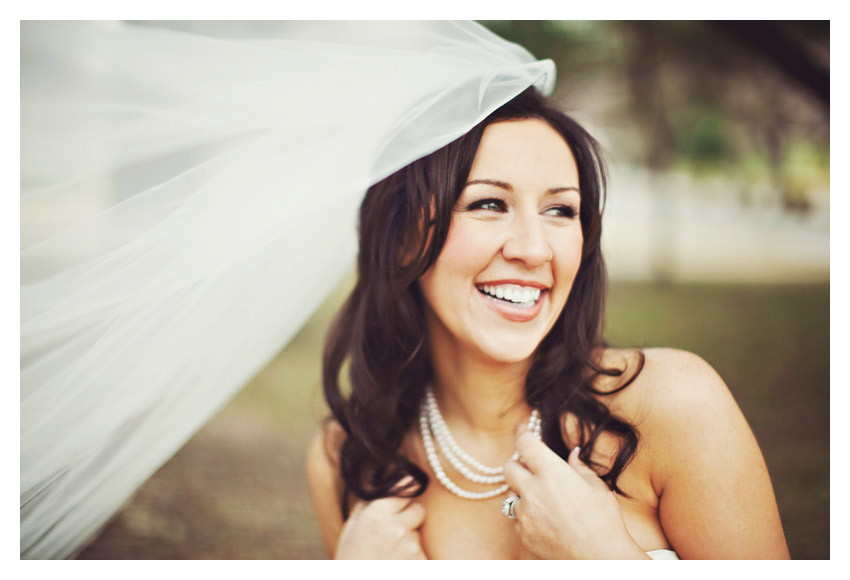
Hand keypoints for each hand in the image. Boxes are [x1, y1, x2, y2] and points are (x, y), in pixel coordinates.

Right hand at [334, 490, 426, 559]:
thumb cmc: (352, 557)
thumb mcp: (353, 525)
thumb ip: (369, 501)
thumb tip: (382, 481)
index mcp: (378, 513)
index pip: (405, 489)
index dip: (405, 493)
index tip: (405, 492)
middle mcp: (397, 527)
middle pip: (419, 510)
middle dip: (411, 517)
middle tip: (395, 531)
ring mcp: (411, 547)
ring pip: (419, 534)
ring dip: (410, 540)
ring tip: (390, 554)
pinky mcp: (421, 563)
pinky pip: (422, 553)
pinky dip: (413, 558)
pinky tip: (396, 564)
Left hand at [501, 431, 646, 558]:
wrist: (600, 560)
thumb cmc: (605, 522)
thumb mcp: (597, 488)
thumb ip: (579, 467)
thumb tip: (572, 454)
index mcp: (552, 474)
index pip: (525, 444)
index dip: (521, 431)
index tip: (522, 427)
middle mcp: (533, 492)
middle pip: (508, 467)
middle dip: (517, 464)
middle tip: (532, 467)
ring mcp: (525, 515)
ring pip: (511, 494)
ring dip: (522, 492)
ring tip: (545, 499)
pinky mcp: (523, 534)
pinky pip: (517, 518)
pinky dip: (526, 515)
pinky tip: (546, 519)